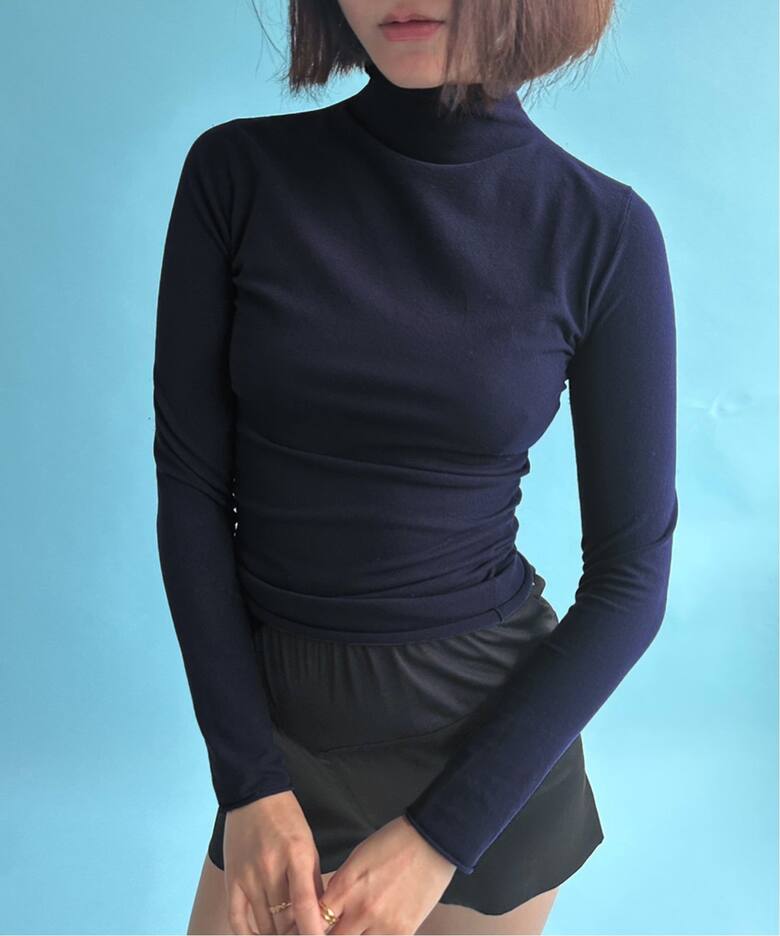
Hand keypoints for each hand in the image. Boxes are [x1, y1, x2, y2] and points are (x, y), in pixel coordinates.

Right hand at [223, 790, 326, 935]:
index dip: (312, 931)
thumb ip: (313, 881)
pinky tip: (260, 935)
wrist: (254, 794)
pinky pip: (237, 918)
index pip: (304, 904)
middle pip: (283, 920)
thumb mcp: (308, 845)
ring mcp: (247, 875)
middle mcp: (270, 868)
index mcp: (295, 855)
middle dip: (296, 933)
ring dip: (276, 934)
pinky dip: (248, 934)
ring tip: (286, 932)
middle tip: (303, 932)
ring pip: (263, 924)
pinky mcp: (231, 879)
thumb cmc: (287, 819)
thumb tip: (320, 916)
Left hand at [320, 815, 456, 934]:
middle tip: (334, 929)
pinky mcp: (403, 933)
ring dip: (356, 935)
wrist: (431, 842)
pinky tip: (378, 926)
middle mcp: (361, 911)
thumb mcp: (356, 859)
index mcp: (345, 888)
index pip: (314, 921)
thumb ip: (339, 887)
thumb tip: (327, 909)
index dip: (311, 926)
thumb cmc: (392, 844)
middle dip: (332, 935)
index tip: (311, 927)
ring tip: (361, 923)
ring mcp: (383, 926)